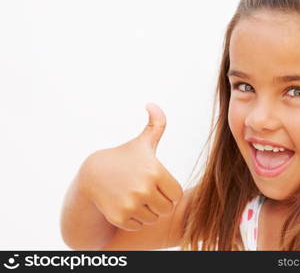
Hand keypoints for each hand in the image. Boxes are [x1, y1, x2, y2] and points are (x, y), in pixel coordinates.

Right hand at [80, 103, 182, 230]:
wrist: (93, 174)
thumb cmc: (124, 158)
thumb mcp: (142, 142)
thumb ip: (156, 124)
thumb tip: (152, 104)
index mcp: (155, 171)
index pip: (176, 194)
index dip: (168, 190)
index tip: (157, 183)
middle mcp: (144, 189)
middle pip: (166, 208)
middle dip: (159, 202)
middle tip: (145, 192)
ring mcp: (131, 204)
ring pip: (153, 218)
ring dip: (147, 211)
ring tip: (135, 197)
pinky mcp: (120, 217)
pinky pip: (139, 225)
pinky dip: (134, 219)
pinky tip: (125, 205)